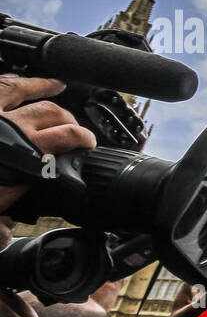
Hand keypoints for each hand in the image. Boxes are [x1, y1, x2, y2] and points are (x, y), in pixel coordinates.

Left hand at [0, 75, 97, 215]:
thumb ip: (0, 224)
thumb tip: (6, 234)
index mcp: (25, 153)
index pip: (69, 140)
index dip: (84, 143)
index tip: (88, 149)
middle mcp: (13, 126)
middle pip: (56, 116)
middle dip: (71, 124)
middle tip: (77, 134)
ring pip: (31, 94)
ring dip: (50, 96)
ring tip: (61, 95)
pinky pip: (9, 84)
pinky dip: (26, 82)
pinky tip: (36, 82)